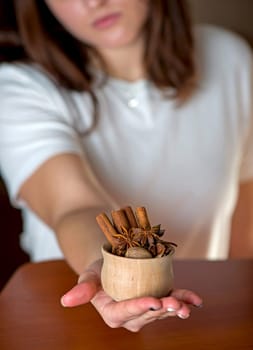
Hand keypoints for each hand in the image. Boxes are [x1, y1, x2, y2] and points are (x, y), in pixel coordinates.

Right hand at [61, 259, 202, 331]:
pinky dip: (186, 299)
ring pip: (163, 310)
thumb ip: (82, 289)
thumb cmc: (98, 271)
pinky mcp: (158, 299)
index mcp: (113, 313)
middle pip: (148, 314)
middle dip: (162, 309)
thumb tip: (65, 301)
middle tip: (174, 303)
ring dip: (177, 307)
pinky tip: (197, 300)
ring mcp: (147, 310)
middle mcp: (132, 317)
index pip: (126, 312)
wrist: (111, 265)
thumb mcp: (88, 276)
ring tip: (188, 304)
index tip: (152, 301)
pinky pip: (173, 301)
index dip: (139, 307)